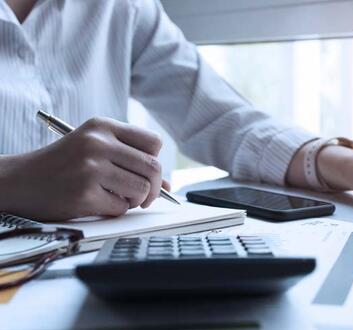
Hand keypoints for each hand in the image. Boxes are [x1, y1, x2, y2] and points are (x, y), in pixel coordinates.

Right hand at [0, 117, 167, 220]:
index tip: (146, 171)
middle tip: (144, 196)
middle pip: (153, 168)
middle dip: (155, 188)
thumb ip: (131, 161)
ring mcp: (91, 168)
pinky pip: (121, 208)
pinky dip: (115, 210)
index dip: (154, 160)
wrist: (18, 181)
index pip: (153, 142)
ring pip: (142, 189)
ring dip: (136, 200)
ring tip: (118, 197)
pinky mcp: (84, 194)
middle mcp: (98, 143)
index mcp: (102, 126)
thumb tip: (169, 185)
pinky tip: (98, 202)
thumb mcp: (94, 150)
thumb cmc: (61, 165)